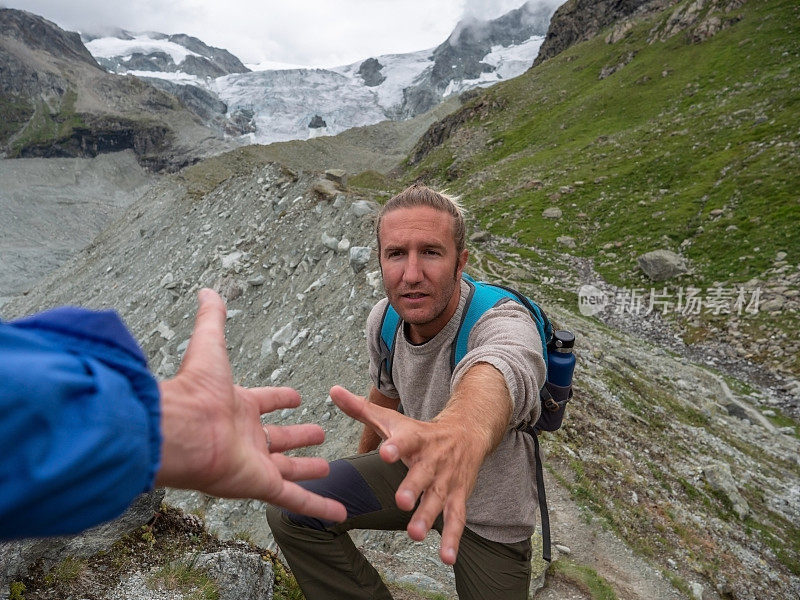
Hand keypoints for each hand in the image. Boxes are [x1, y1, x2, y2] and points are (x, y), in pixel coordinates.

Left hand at [155, 288, 345, 522]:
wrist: (177, 430)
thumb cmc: (192, 390)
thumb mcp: (209, 346)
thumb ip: (211, 320)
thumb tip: (207, 290)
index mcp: (236, 407)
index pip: (264, 402)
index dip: (280, 399)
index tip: (296, 397)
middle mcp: (245, 437)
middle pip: (278, 439)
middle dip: (298, 437)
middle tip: (319, 435)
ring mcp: (255, 464)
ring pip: (288, 471)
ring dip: (308, 472)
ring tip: (328, 470)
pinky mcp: (261, 486)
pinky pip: (296, 499)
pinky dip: (319, 507)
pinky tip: (339, 515)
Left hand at [330, 385, 486, 564]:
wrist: (468, 432)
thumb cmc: (421, 431)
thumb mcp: (393, 419)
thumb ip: (361, 409)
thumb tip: (333, 391)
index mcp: (415, 439)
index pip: (405, 441)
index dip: (396, 447)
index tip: (385, 453)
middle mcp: (432, 460)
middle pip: (422, 474)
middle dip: (413, 487)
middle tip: (401, 501)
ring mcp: (446, 480)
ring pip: (438, 499)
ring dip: (428, 517)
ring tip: (415, 534)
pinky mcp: (457, 496)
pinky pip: (456, 519)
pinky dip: (454, 539)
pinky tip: (447, 558)